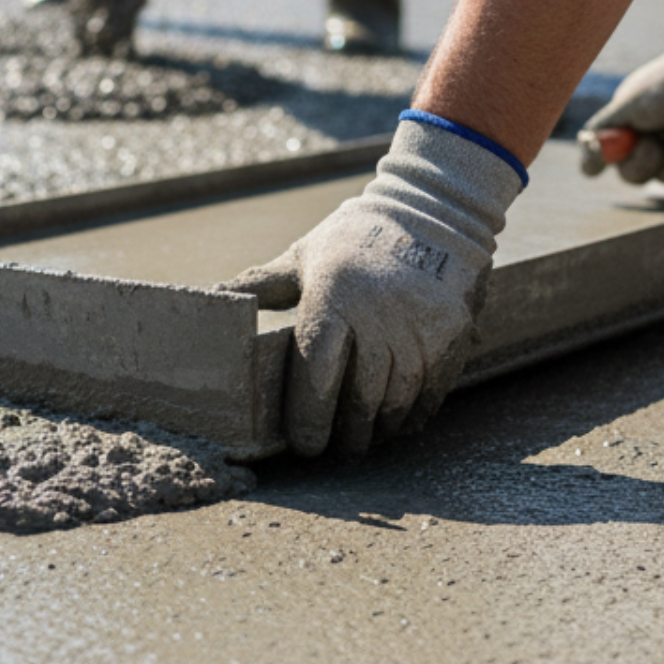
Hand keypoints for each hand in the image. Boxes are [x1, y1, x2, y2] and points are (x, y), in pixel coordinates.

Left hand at [218, 118, 522, 455]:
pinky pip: (432, 389)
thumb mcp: (302, 256)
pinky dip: (414, 413)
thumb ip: (260, 284)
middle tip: (333, 452)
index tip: (304, 445)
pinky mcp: (452, 331)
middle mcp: (378, 312)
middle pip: (359, 396)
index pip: (316, 370)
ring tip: (364, 442)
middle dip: (345, 434)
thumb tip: (210, 298)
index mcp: (333, 296)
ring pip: (397, 399)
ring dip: (379, 429)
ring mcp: (419, 324)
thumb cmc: (352, 240)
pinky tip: (399, 424)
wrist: (431, 211)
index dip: (309, 415)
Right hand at [579, 39, 663, 183]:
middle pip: (636, 177)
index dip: (609, 163)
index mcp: (625, 127)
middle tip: (656, 141)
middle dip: (647, 161)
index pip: (604, 159)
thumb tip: (587, 156)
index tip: (614, 159)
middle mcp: (649, 139)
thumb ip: (602, 131)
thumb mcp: (627, 106)